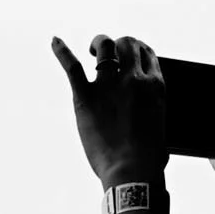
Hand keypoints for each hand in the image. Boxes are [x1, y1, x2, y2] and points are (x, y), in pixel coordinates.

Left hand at [51, 32, 167, 190]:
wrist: (132, 172)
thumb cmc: (149, 158)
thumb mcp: (159, 124)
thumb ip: (152, 109)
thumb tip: (147, 114)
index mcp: (154, 85)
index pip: (147, 53)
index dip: (137, 50)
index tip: (129, 56)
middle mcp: (133, 79)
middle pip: (127, 44)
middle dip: (118, 44)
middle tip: (109, 53)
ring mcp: (109, 86)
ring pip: (104, 48)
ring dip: (99, 44)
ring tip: (92, 50)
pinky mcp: (85, 98)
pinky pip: (72, 67)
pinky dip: (62, 52)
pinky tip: (55, 41)